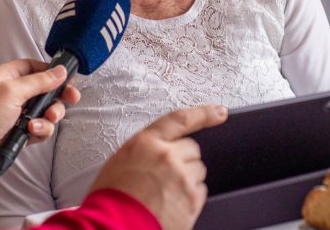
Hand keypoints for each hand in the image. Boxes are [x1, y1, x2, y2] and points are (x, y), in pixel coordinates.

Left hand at [0, 59, 80, 175]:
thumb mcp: (11, 92)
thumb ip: (39, 81)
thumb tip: (59, 71)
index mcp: (10, 77)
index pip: (37, 68)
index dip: (53, 72)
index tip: (68, 78)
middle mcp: (15, 93)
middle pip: (47, 90)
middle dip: (59, 97)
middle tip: (70, 99)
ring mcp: (18, 114)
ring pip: (47, 111)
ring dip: (49, 116)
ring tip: (42, 121)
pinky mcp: (20, 132)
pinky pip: (41, 129)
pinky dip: (40, 131)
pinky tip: (30, 132)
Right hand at [90, 105, 227, 229]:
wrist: (112, 226)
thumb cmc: (110, 199)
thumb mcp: (121, 162)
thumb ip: (147, 150)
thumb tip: (160, 151)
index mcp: (146, 143)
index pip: (180, 119)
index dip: (204, 114)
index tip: (219, 112)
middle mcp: (167, 157)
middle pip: (192, 149)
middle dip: (184, 159)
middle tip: (167, 175)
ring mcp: (182, 179)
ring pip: (198, 171)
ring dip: (188, 179)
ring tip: (166, 193)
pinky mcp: (191, 201)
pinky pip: (200, 192)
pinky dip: (190, 198)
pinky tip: (172, 205)